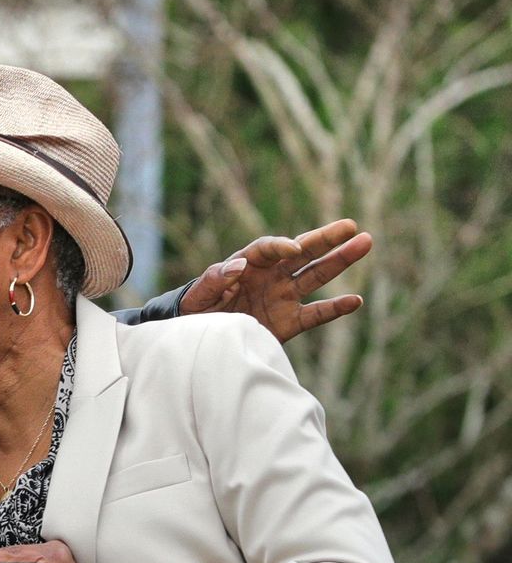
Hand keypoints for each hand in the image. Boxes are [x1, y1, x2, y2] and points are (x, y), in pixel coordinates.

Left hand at [180, 218, 371, 341]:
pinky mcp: (289, 321)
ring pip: (316, 275)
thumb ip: (214, 279)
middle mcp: (271, 276)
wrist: (202, 337)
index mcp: (248, 264)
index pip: (268, 249)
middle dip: (325, 239)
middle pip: (302, 253)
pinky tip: (355, 301)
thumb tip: (238, 266)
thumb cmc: (197, 310)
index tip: (294, 248)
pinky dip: (334, 308)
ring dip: (340, 260)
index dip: (281, 246)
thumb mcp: (198, 295)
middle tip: (350, 225)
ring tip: (365, 243)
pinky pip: (316, 313)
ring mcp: (283, 296)